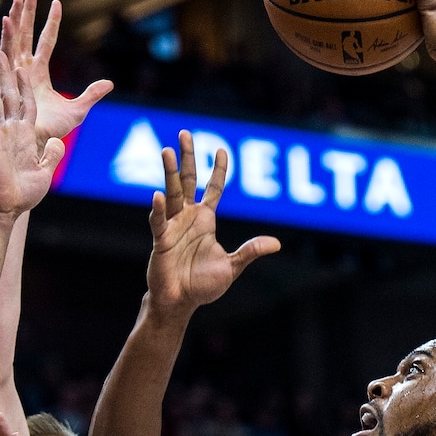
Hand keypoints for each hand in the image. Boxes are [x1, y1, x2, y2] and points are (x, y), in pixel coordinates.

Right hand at [0, 0, 112, 145]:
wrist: (39, 142)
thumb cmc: (55, 130)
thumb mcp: (78, 109)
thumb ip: (92, 94)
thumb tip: (110, 83)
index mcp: (39, 73)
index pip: (46, 41)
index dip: (50, 22)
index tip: (56, 3)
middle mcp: (25, 69)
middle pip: (26, 35)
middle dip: (28, 13)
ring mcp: (15, 73)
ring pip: (14, 39)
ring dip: (16, 19)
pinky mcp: (8, 79)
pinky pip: (5, 54)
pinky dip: (6, 37)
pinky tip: (7, 21)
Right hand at [0, 51, 64, 215]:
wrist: (9, 208)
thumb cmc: (25, 192)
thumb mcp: (45, 171)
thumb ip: (53, 154)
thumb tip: (58, 141)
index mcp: (25, 134)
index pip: (26, 103)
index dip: (25, 86)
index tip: (25, 66)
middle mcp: (9, 130)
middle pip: (7, 96)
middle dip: (5, 73)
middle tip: (0, 51)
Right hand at [146, 132, 280, 310]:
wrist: (181, 302)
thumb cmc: (203, 285)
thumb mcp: (232, 266)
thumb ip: (250, 252)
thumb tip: (277, 243)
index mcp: (205, 221)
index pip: (213, 189)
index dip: (218, 170)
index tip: (221, 149)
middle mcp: (188, 218)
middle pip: (188, 181)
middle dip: (187, 157)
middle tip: (184, 133)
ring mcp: (172, 226)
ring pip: (171, 193)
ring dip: (169, 173)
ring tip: (166, 150)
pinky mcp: (160, 240)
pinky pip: (159, 221)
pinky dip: (158, 209)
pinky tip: (158, 195)